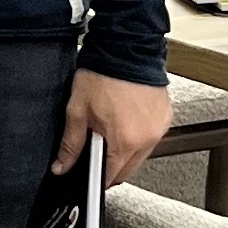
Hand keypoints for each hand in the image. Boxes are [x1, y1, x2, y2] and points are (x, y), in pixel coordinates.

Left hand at [53, 69, 171, 189]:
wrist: (126, 47)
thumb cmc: (103, 74)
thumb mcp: (78, 111)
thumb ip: (70, 144)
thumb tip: (62, 166)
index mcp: (125, 141)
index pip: (112, 177)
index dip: (98, 179)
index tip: (90, 176)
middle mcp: (148, 138)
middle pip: (128, 168)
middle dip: (111, 164)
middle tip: (97, 145)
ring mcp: (159, 127)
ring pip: (140, 154)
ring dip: (126, 149)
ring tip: (111, 126)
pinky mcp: (166, 116)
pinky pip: (151, 137)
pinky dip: (138, 134)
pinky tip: (126, 119)